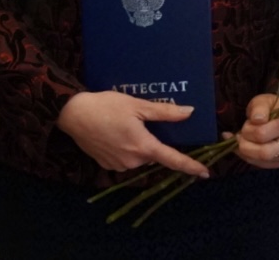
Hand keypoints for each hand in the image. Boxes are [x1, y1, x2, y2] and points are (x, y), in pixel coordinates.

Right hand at [56, 91, 208, 177]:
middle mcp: (132, 160)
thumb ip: (165, 112)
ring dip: (139, 144)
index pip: (173, 160)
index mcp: (143, 146)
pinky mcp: (106, 165)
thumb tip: (189, 113)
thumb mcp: (137, 105)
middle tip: (142, 122)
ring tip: (126, 124)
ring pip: (139, 156)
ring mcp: (118, 165)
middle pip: (153, 154)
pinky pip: (125, 158)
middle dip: (154, 141)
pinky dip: (126, 147)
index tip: (205, 173)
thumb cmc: (106, 106)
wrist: (73, 114)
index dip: (190, 166)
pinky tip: (116, 132)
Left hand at [228, 94, 278, 168]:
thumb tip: (257, 120)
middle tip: (240, 135)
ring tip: (242, 139)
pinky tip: (242, 147)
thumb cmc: (270, 108)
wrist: (278, 116)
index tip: (247, 122)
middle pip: (264, 152)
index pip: (263, 134)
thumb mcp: (264, 101)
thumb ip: (260, 108)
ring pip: (261, 161)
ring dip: (245, 151)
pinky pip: (259, 165)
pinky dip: (246, 157)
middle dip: (246, 145)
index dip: (249, 130)